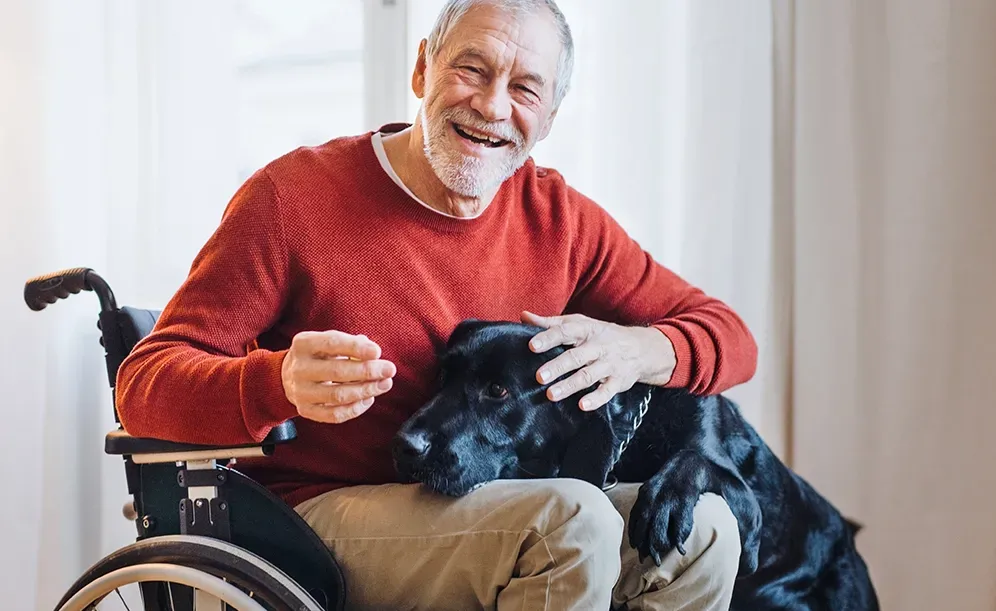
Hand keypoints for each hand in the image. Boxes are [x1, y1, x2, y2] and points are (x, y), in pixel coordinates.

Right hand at [281, 330, 395, 423]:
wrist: (289, 375)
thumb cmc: (320, 355)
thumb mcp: (329, 342)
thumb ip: (352, 343)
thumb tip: (374, 353)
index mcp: (304, 344)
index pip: (331, 343)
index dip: (356, 348)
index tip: (378, 352)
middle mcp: (299, 368)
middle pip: (337, 372)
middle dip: (368, 371)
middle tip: (390, 370)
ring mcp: (300, 392)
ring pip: (338, 395)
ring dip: (366, 390)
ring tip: (385, 384)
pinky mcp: (305, 410)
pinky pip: (335, 415)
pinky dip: (356, 408)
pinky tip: (368, 399)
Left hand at [522, 311, 675, 410]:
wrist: (641, 348)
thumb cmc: (600, 335)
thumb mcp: (579, 324)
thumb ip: (550, 323)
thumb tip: (523, 316)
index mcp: (586, 330)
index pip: (565, 331)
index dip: (548, 338)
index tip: (532, 345)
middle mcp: (598, 346)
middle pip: (575, 356)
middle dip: (557, 366)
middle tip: (539, 377)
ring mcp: (609, 364)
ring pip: (588, 375)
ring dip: (570, 385)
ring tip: (551, 395)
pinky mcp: (618, 381)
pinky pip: (607, 391)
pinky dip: (596, 399)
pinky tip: (582, 405)